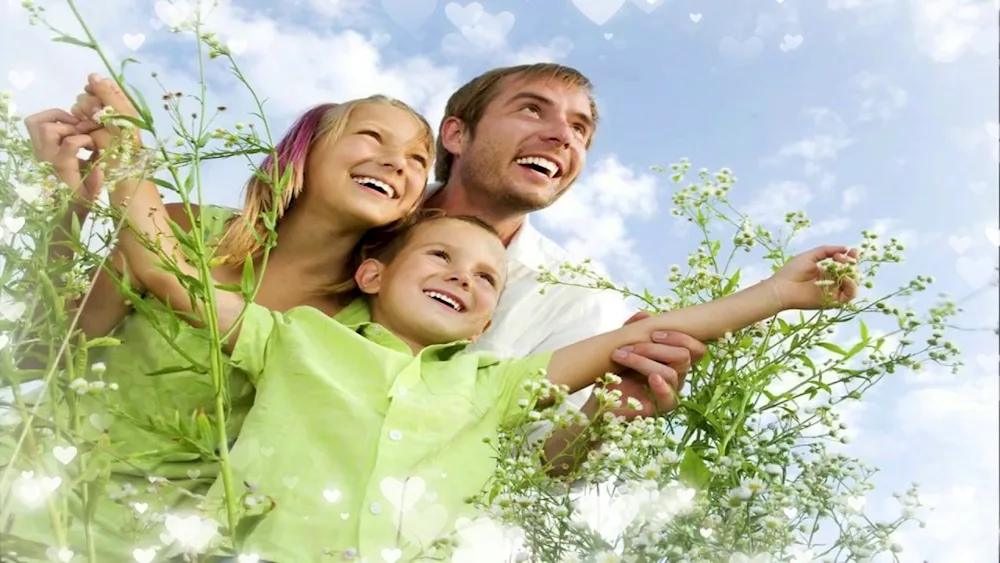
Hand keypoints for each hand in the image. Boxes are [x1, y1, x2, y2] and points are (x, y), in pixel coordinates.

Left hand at [23, 108, 102, 201]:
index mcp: (61, 166)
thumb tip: (99, 163)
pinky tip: (67, 128)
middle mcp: (46, 156)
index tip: (94, 147)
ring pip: (37, 123)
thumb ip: (96, 180)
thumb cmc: (79, 202)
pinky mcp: (39, 149)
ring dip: (56, 118)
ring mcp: (40, 151)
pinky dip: (51, 120)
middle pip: (48, 128)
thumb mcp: (91, 195)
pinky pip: (36, 127)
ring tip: (72, 124)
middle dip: (69, 125)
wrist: (61, 212)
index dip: (86, 139)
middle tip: (82, 132)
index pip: (71, 142)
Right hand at [71, 74, 142, 166]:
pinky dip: (79, 122)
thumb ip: (108, 93)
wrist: (116, 165)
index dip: (97, 86)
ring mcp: (94, 118)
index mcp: (120, 103)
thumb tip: (92, 74)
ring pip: (79, 104)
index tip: (93, 91)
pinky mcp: (83, 128)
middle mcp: (106, 108)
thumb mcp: (122, 113)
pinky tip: (85, 129)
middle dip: (92, 104)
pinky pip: (74, 116)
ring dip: (85, 114)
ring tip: (94, 126)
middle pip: (89, 93)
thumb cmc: (125, 140)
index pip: (104, 85)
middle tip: (99, 116)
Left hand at [585, 311, 705, 418]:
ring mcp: (670, 391)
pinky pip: (671, 399)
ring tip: (621, 356)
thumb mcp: (625, 344)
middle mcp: (677, 374)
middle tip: (629, 346)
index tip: (654, 333)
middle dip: (654, 348)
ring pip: (671, 373)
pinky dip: (662, 387)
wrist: (599, 394)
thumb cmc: (615, 368)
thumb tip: (644, 315)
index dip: (681, 337)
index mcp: (674, 357)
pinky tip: (652, 378)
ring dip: (644, 361)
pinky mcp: (660, 407)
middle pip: (683, 357)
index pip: (697, 348)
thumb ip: (635, 329)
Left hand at [769, 245, 859, 309]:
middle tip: (841, 257)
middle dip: (852, 263)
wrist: (782, 288)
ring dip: (853, 273)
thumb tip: (846, 248)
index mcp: (828, 272)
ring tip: (842, 266)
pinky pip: (850, 295)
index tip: (853, 250)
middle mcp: (833, 282)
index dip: (852, 258)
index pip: (846, 265)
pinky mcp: (833, 302)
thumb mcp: (810, 256)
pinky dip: (852, 285)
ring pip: (854, 284)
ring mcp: (834, 292)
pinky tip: (845, 276)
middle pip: (853, 274)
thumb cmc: (792, 271)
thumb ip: (827, 250)